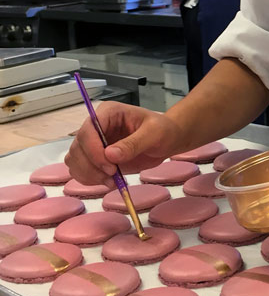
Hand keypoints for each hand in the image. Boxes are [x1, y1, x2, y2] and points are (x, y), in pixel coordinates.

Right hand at [64, 101, 182, 185]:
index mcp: (108, 113)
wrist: (167, 141)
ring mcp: (93, 142)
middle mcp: (96, 126)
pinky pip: (80, 169)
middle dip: (92, 166)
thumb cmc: (163, 131)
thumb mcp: (154, 134)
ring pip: (75, 160)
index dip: (93, 150)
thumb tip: (110, 155)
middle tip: (112, 177)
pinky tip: (109, 182)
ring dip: (89, 175)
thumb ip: (134, 143)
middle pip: (78, 147)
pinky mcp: (94, 157)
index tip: (110, 167)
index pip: (89, 129)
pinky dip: (90, 179)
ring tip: (112, 182)